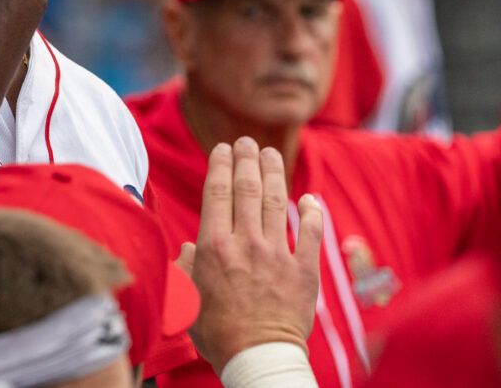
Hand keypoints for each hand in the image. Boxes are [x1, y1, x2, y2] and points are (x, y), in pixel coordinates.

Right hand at [184, 137, 322, 374]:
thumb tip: (188, 248)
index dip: (220, 166)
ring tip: (271, 154)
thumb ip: (186, 267)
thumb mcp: (187, 299)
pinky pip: (312, 233)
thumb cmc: (218, 333)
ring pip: (278, 202)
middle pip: (248, 189)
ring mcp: (278, 254)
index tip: (222, 149)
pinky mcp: (304, 270)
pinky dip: (313, 213)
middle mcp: (246, 243)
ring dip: (275, 173)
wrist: (258, 358)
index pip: (217, 193)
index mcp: (215, 247)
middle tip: (247, 142)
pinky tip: (311, 198)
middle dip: (246, 160)